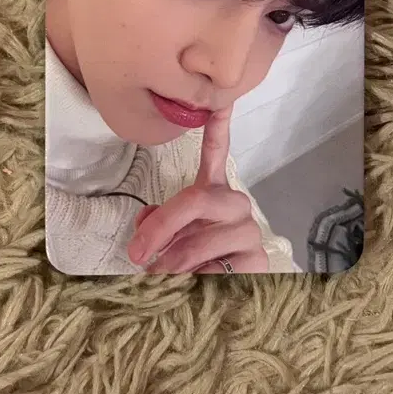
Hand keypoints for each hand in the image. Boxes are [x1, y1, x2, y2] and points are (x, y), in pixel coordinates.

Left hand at [126, 105, 268, 274]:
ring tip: (157, 277)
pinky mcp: (255, 260)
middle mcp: (235, 204)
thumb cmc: (195, 258)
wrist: (229, 292)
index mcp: (214, 192)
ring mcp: (248, 231)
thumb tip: (144, 225)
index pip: (217, 152)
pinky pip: (213, 270)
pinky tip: (191, 287)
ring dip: (169, 264)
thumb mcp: (171, 234)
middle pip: (195, 200)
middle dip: (160, 227)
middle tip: (137, 253)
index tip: (220, 101)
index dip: (217, 125)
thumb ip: (156, 222)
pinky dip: (192, 281)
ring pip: (197, 242)